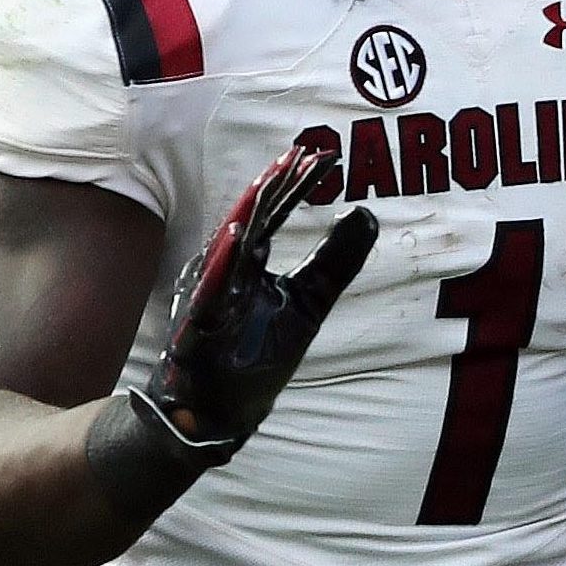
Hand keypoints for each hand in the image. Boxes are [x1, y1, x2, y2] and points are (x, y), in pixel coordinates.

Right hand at [131, 144, 376, 462]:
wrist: (219, 411)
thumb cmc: (256, 355)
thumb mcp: (308, 303)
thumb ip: (335, 262)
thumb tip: (367, 214)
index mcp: (247, 262)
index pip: (274, 214)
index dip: (296, 186)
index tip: (322, 157)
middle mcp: (223, 270)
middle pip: (251, 221)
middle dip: (273, 187)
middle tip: (298, 154)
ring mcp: (208, 295)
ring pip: (227, 247)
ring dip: (247, 212)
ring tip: (269, 179)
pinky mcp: (198, 326)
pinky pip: (209, 291)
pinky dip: (222, 262)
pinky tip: (238, 234)